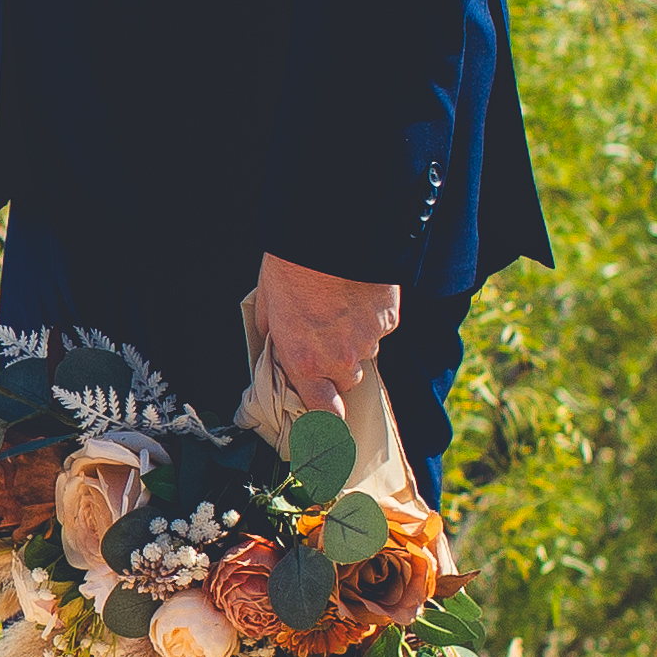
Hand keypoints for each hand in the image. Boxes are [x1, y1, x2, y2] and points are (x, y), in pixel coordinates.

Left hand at [249, 254, 400, 408]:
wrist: (331, 234)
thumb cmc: (292, 267)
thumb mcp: (268, 304)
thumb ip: (273, 335)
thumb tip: (271, 346)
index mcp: (304, 362)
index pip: (323, 412)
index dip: (325, 418)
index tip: (325, 422)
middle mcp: (339, 359)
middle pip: (346, 381)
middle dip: (337, 367)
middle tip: (325, 338)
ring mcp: (368, 340)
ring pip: (365, 353)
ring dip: (354, 340)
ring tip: (339, 308)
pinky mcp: (388, 320)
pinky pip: (381, 329)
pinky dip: (371, 318)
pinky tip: (357, 296)